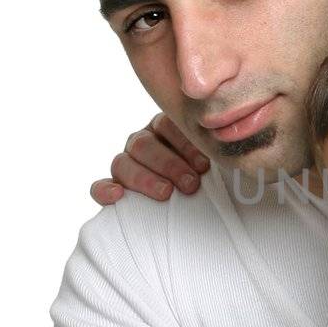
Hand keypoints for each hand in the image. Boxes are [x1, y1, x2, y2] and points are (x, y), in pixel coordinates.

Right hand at [90, 113, 209, 205]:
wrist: (206, 201)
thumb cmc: (210, 176)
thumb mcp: (215, 159)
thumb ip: (216, 152)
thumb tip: (227, 152)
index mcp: (166, 128)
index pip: (167, 126)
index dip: (184, 144)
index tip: (204, 165)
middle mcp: (144, 142)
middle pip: (144, 145)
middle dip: (169, 164)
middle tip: (191, 183)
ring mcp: (127, 163)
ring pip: (122, 163)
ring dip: (145, 178)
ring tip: (166, 193)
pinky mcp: (115, 186)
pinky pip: (99, 186)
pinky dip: (105, 190)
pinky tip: (117, 196)